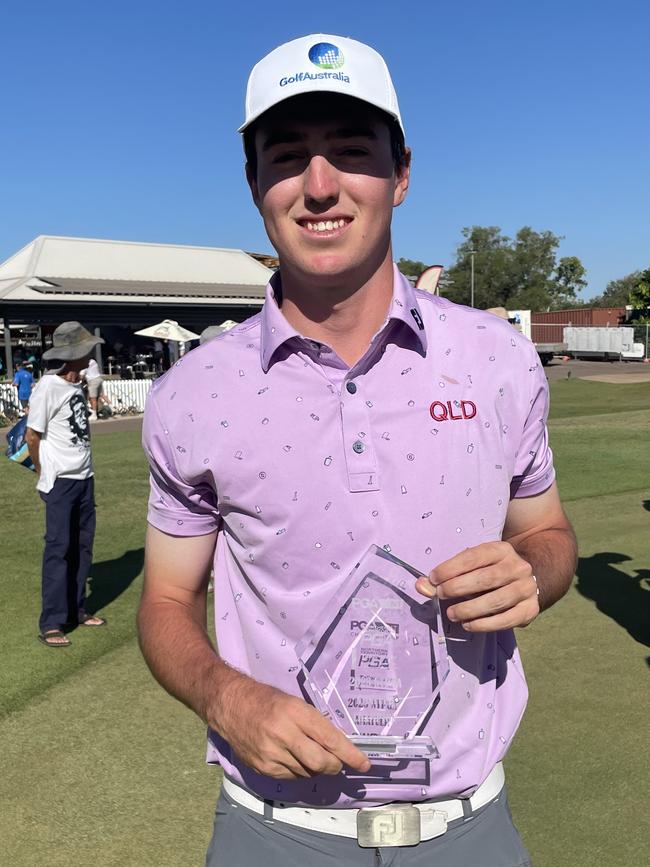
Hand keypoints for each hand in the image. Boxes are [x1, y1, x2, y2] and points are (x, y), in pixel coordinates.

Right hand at [212, 675, 371, 779]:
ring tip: (306, 752)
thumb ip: (314, 724)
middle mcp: (284, 734)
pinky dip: (298, 770)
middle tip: (336, 762)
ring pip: (307, 773)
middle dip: (334, 765)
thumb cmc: (267, 700)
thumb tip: (337, 747)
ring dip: (315, 767)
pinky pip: (291, 777)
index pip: (330, 738)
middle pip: (321, 763)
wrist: (230, 705)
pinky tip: (291, 757)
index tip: (364, 764)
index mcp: (295, 712)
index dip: (350, 754)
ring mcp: (271, 753)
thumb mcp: (294, 703)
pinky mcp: (263, 768)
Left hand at [415, 541, 539, 631]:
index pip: (474, 557)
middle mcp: (518, 567)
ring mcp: (527, 588)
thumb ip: (446, 575)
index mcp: (501, 550)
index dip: (451, 568)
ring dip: (470, 609)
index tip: (433, 578)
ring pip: (496, 600)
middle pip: (486, 578)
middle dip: (458, 588)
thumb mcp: (471, 566)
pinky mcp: (530, 610)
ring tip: (451, 614)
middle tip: (440, 595)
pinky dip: (484, 624)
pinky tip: (468, 625)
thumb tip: (420, 585)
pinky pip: (506, 620)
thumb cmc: (490, 571)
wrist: (528, 580)